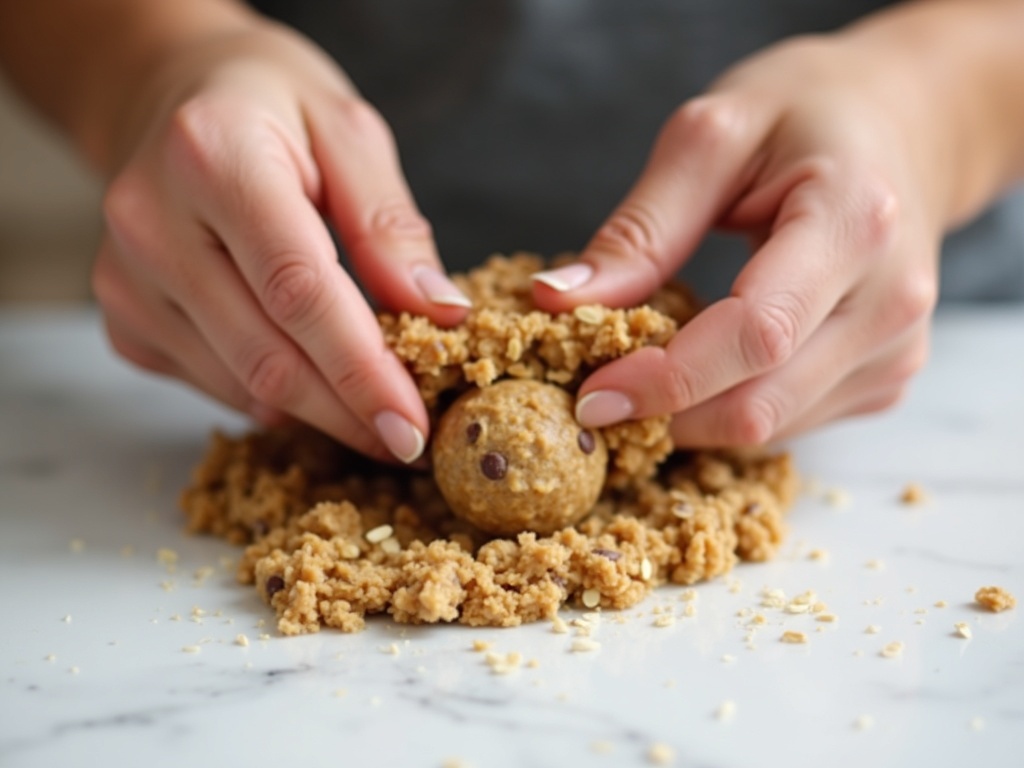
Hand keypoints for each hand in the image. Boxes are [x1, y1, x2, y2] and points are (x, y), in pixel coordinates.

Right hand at [92, 20, 469, 462]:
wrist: (170, 95)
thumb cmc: (270, 105)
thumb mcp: (347, 130)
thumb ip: (389, 224)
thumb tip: (439, 313)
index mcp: (213, 157)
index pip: (298, 291)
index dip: (361, 371)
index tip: (413, 423)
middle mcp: (151, 223)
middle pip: (266, 355)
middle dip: (347, 411)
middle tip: (408, 440)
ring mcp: (127, 279)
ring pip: (240, 384)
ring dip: (317, 412)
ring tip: (373, 408)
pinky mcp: (124, 317)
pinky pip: (213, 384)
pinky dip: (272, 396)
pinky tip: (311, 379)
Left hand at [532, 32, 950, 445]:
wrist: (905, 124)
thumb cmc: (807, 115)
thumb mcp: (711, 138)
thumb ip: (640, 230)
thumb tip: (558, 302)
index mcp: (853, 222)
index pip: (755, 334)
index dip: (665, 379)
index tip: (590, 394)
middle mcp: (891, 301)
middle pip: (759, 403)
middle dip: (663, 414)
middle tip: (593, 398)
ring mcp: (896, 349)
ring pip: (769, 428)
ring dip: (689, 419)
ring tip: (640, 374)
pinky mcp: (884, 379)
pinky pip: (788, 424)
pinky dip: (726, 410)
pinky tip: (699, 369)